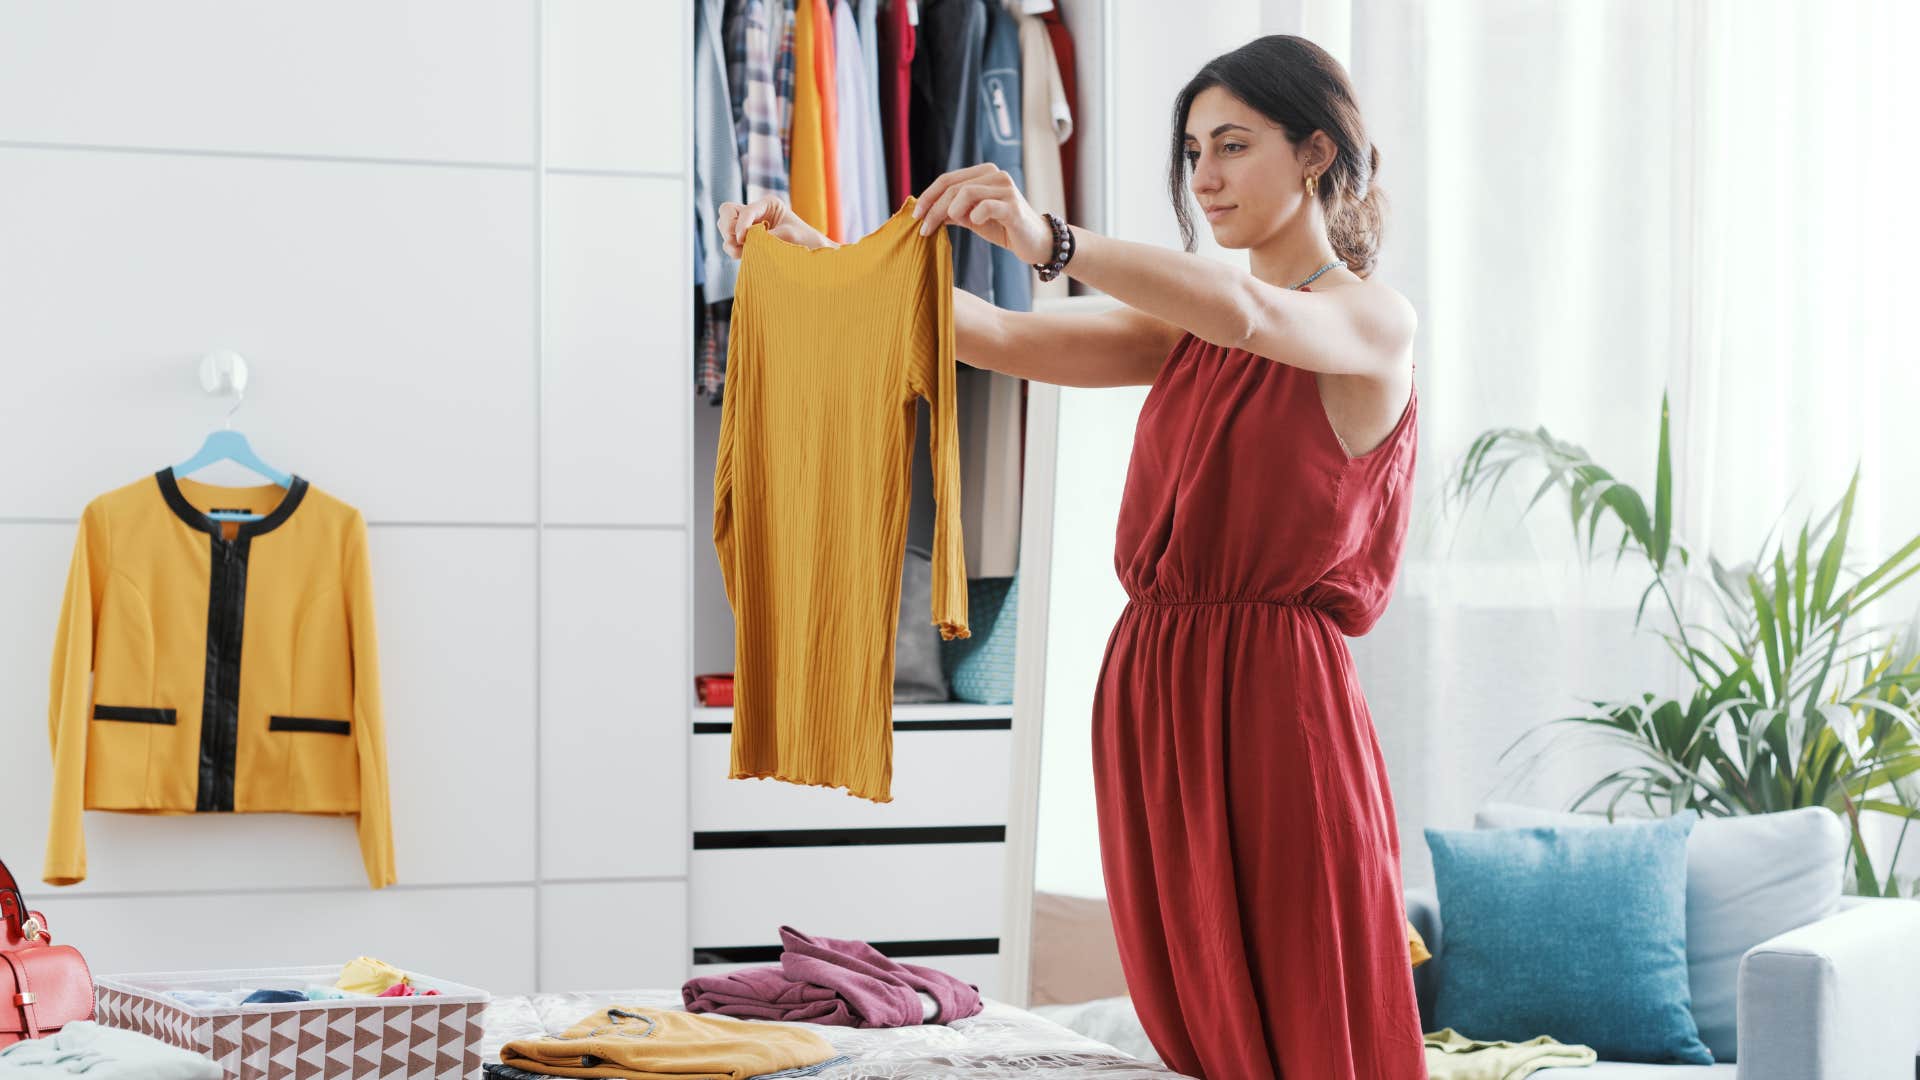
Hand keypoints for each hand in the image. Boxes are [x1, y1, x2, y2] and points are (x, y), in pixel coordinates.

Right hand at [717, 195, 830, 257]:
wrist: (813, 253)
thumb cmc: (807, 241)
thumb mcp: (790, 235)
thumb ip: (768, 236)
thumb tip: (746, 242)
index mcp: (768, 204)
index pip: (745, 210)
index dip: (741, 224)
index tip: (743, 240)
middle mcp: (756, 212)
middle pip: (727, 212)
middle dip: (729, 227)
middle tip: (740, 242)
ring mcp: (750, 225)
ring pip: (724, 226)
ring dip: (729, 239)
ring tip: (741, 251)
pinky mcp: (748, 240)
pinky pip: (730, 241)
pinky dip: (732, 249)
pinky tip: (743, 255)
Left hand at [913, 164, 1054, 265]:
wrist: (1035, 242)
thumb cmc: (1004, 227)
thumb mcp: (972, 218)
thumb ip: (953, 211)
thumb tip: (925, 212)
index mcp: (984, 173)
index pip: (948, 179)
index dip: (928, 196)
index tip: (915, 215)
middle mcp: (995, 175)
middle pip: (953, 186)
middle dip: (933, 208)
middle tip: (924, 228)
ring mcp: (1005, 189)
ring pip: (966, 193)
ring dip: (949, 212)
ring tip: (946, 226)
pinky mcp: (1013, 207)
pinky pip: (986, 206)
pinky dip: (974, 215)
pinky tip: (974, 223)